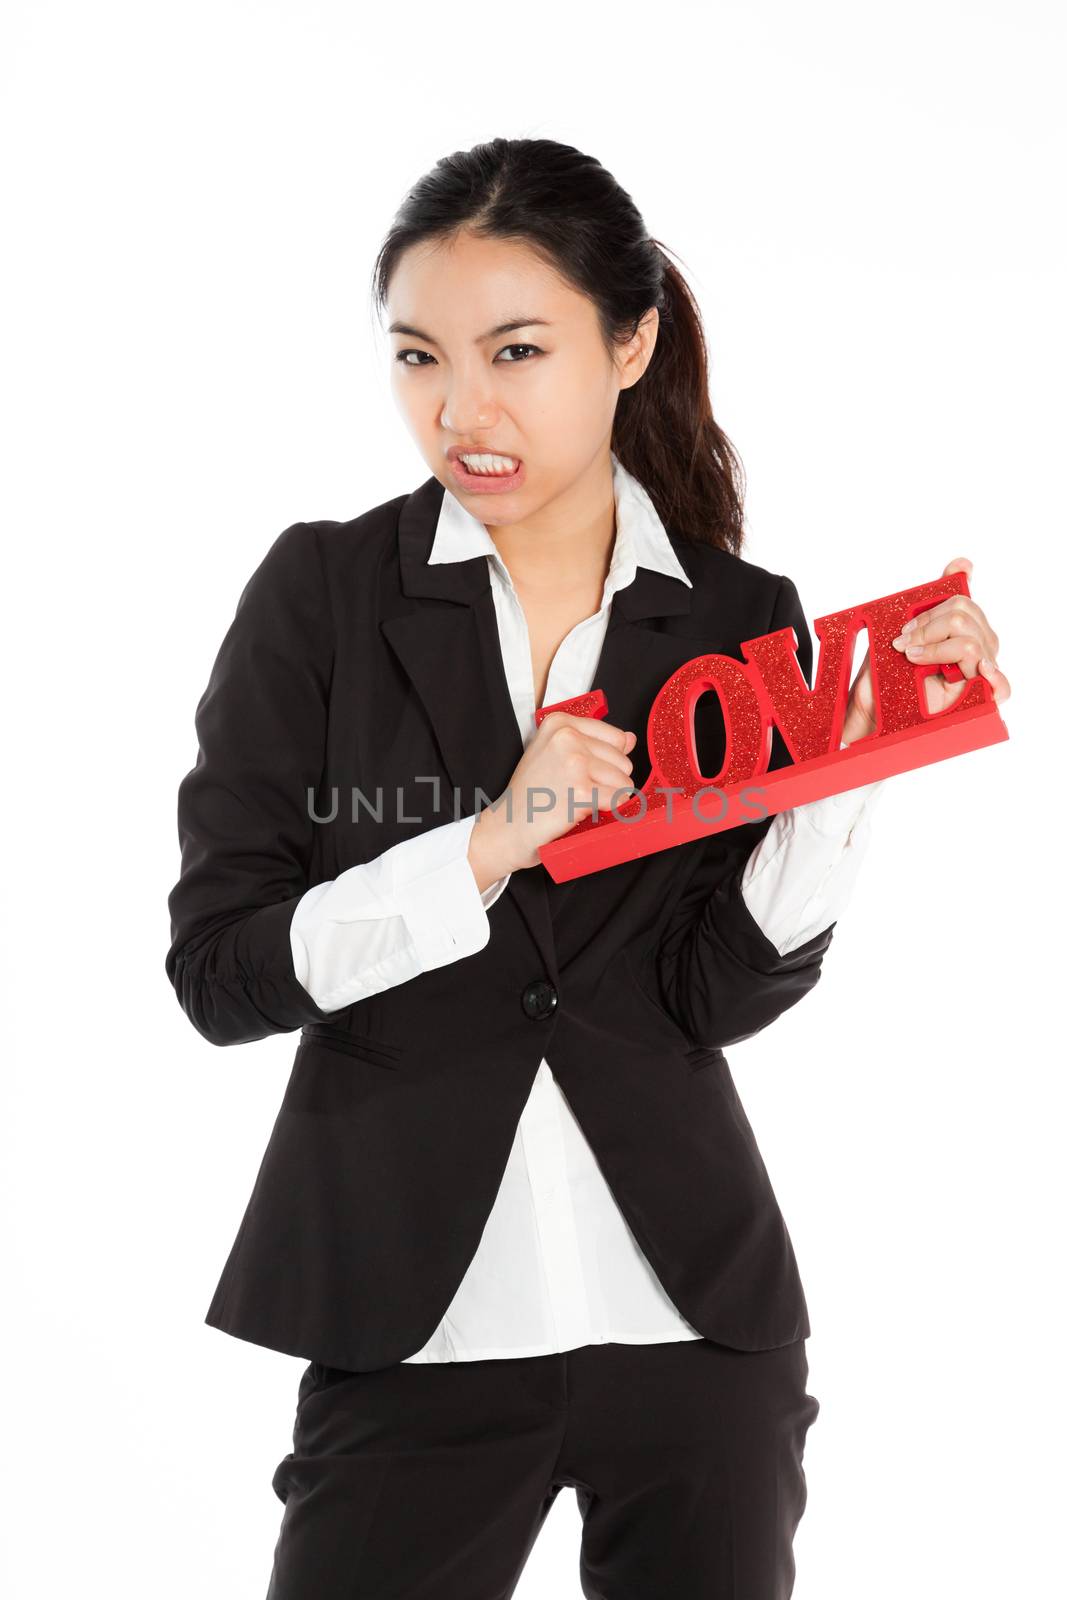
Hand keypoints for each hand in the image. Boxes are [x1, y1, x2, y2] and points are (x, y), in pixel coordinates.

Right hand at [468, 711, 637, 883]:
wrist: (506, 828)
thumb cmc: (529, 795)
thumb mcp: (556, 755)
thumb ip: (594, 744)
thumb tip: (630, 739)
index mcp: (560, 723)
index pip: (617, 737)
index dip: (605, 761)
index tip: (579, 772)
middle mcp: (567, 737)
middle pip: (623, 760)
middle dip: (606, 781)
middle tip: (572, 790)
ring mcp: (574, 763)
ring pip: (624, 781)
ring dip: (606, 797)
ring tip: (574, 800)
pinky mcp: (581, 791)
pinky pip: (618, 800)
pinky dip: (606, 811)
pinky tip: (580, 811)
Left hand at [840, 557, 1009, 745]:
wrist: (868, 709)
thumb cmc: (886, 672)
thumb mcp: (903, 631)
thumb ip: (933, 600)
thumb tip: (964, 563)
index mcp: (962, 631)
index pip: (964, 602)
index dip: (933, 611)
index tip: (906, 628)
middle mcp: (977, 650)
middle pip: (966, 617)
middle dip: (929, 628)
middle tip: (903, 645)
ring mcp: (979, 672)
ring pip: (972, 642)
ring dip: (935, 648)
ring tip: (913, 660)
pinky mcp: (977, 698)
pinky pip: (998, 682)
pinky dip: (991, 674)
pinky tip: (978, 671)